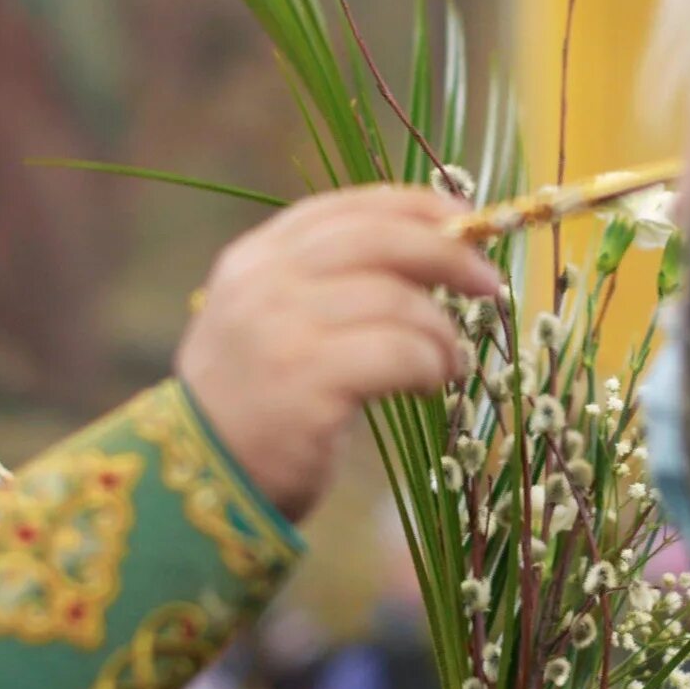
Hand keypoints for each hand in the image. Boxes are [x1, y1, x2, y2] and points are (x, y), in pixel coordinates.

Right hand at [177, 186, 498, 520]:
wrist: (201, 481)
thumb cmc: (257, 403)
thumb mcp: (270, 322)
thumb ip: (325, 282)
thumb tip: (433, 249)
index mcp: (254, 259)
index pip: (345, 210)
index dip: (414, 207)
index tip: (464, 220)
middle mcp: (263, 285)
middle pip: (378, 240)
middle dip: (447, 254)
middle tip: (488, 285)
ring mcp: (281, 331)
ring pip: (396, 300)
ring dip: (441, 331)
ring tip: (450, 361)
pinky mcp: (306, 383)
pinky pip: (399, 354)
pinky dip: (431, 364)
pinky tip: (433, 382)